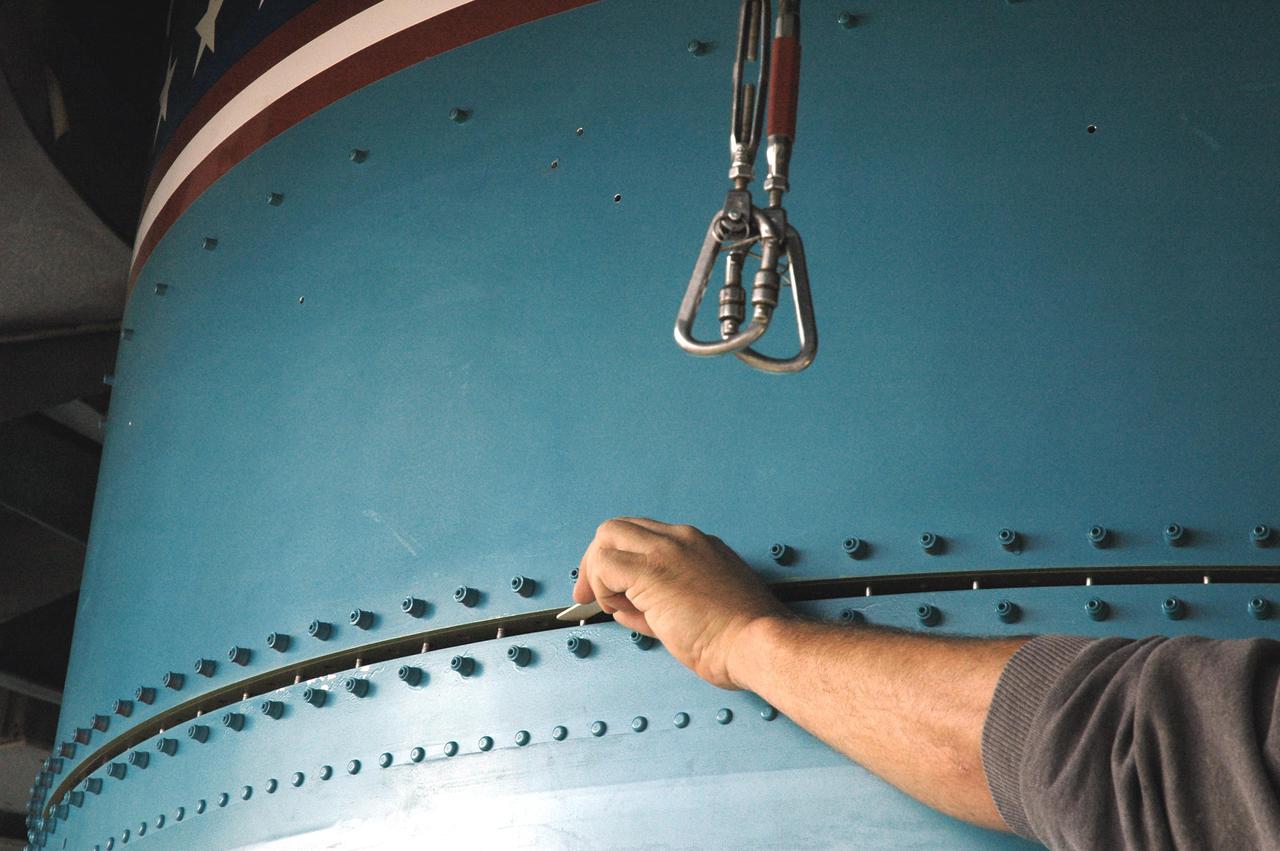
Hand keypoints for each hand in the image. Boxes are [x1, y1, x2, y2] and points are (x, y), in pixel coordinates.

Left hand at [573, 517, 786, 688]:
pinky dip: (602, 586)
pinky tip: (619, 607)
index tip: (608, 588)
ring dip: (598, 572)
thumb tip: (624, 608)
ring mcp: (667, 550)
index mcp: (695, 545)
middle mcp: (680, 539)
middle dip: (596, 559)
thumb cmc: (740, 636)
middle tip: (590, 594)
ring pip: (607, 537)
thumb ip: (658, 604)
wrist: (757, 642)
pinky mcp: (653, 571)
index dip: (617, 559)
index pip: (641, 536)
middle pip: (617, 528)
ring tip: (613, 604)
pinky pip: (605, 564)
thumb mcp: (697, 610)